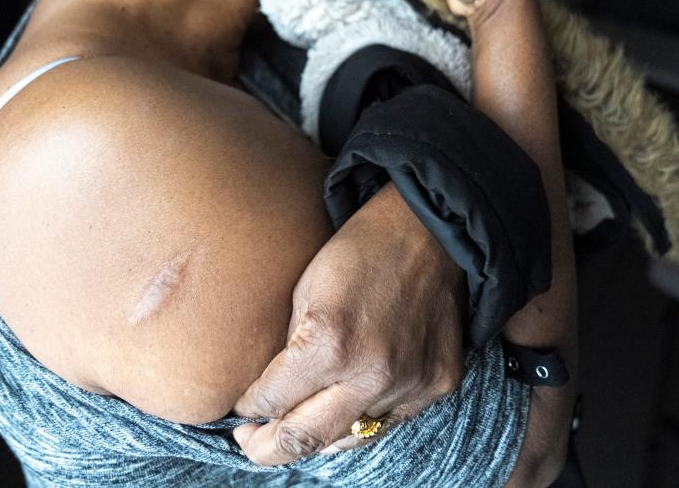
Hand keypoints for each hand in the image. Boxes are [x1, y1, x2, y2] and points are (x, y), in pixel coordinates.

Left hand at [232, 183, 466, 465]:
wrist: (426, 230)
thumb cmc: (356, 251)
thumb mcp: (303, 291)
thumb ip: (288, 349)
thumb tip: (267, 394)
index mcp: (328, 344)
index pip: (272, 402)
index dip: (249, 408)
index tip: (240, 409)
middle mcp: (370, 374)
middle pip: (304, 440)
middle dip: (268, 448)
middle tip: (250, 443)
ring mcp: (408, 384)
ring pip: (348, 438)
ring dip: (317, 437)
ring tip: (294, 427)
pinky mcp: (438, 384)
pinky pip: (390, 422)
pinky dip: (362, 419)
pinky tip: (343, 408)